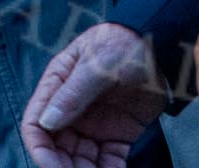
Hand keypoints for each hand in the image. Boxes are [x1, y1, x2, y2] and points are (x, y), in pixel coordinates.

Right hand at [20, 22, 167, 167]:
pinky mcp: (118, 135)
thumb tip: (46, 123)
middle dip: (63, 167)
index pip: (36, 123)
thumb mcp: (98, 63)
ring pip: (80, 160)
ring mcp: (94, 124)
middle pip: (57, 148)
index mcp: (57, 87)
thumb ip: (73, 93)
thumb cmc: (125, 43)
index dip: (40, 148)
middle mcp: (71, 111)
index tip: (51, 166)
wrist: (163, 44)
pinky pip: (108, 161)